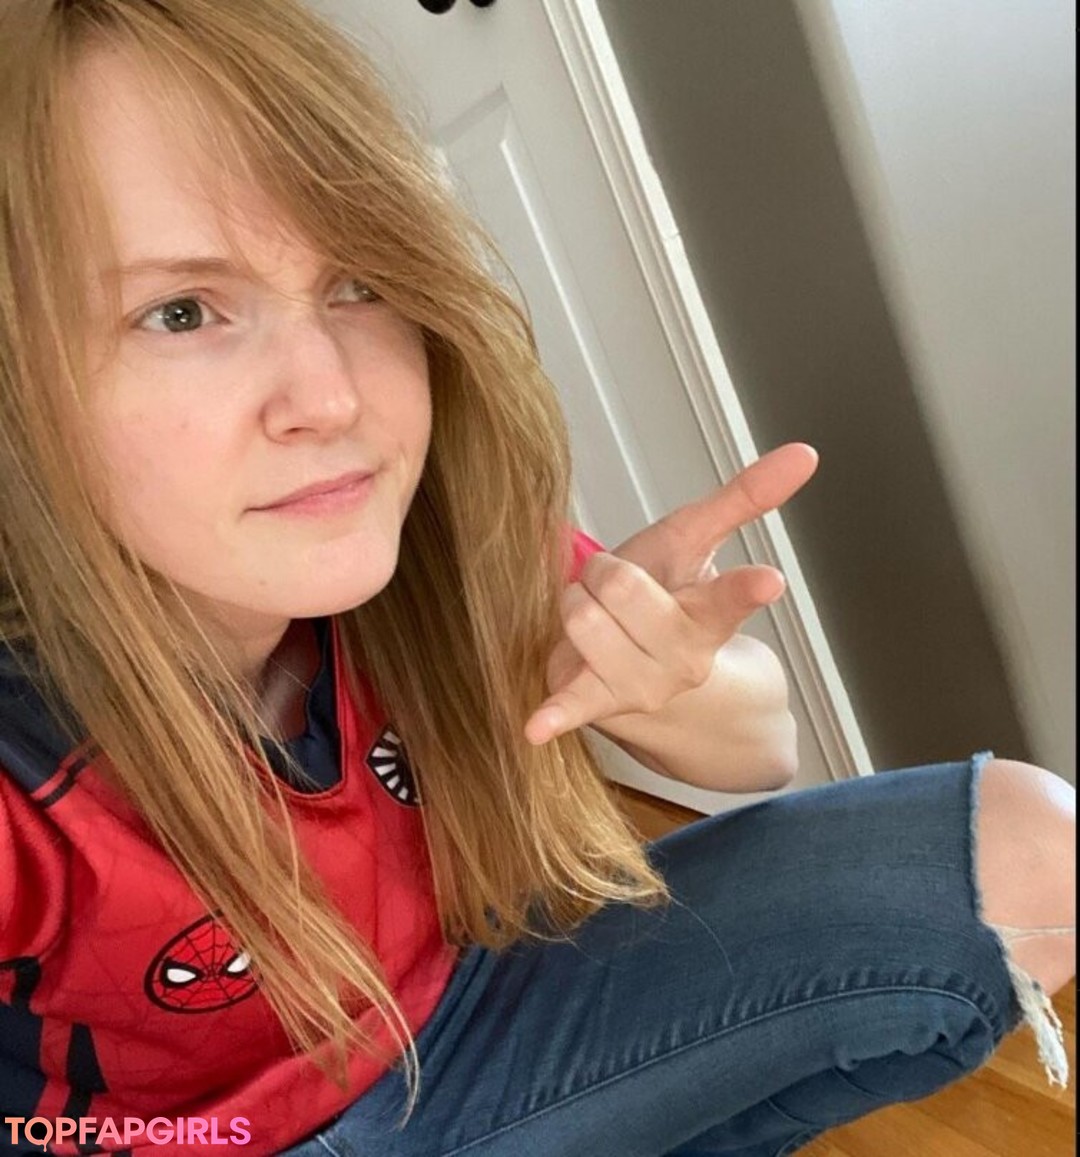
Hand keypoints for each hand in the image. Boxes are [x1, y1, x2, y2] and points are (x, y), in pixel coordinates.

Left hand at [525, 442, 818, 744]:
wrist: (637, 665)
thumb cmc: (661, 593)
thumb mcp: (695, 541)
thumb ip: (744, 499)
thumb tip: (805, 452)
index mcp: (712, 616)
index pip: (732, 597)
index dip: (748, 588)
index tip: (769, 580)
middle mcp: (685, 658)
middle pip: (622, 588)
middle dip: (604, 573)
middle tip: (614, 587)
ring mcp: (642, 685)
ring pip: (583, 620)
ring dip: (575, 606)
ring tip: (596, 617)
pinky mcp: (598, 702)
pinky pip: (573, 704)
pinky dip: (554, 715)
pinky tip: (536, 728)